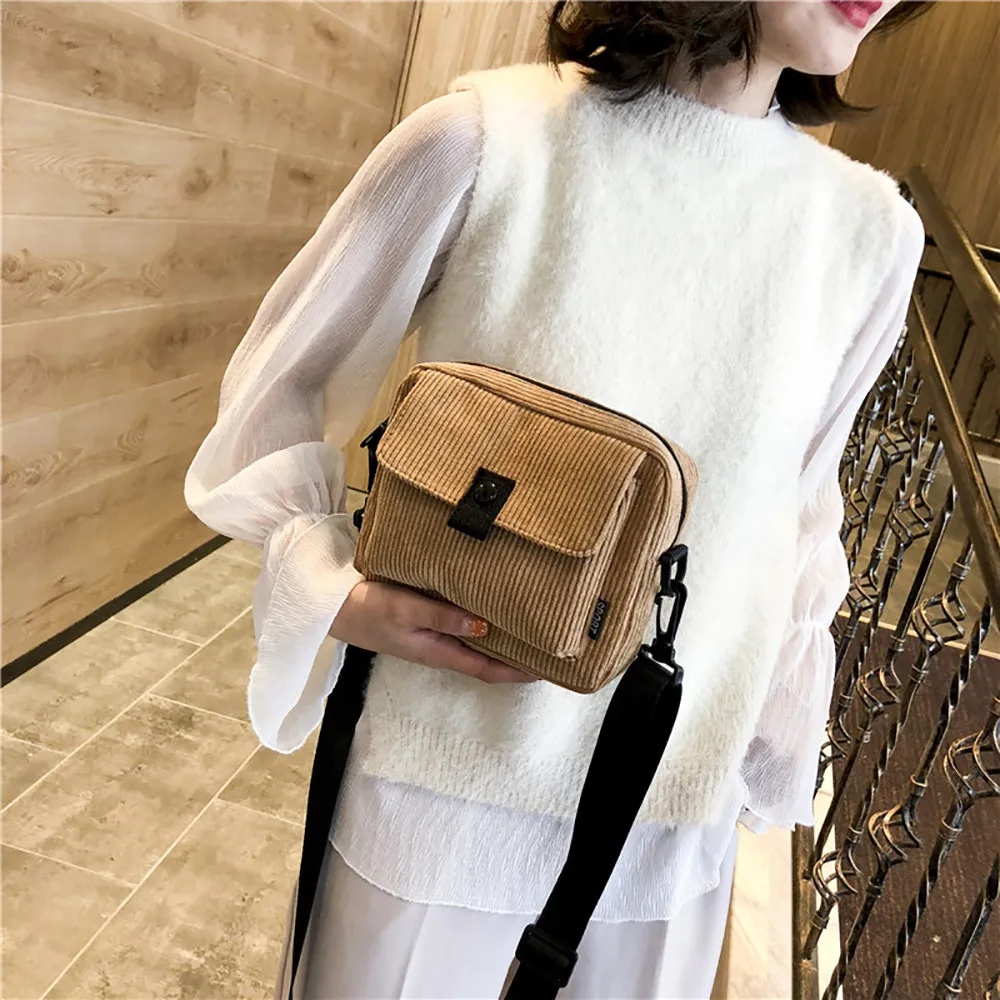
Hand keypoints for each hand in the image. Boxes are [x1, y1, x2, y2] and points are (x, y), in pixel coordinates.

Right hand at [330, 580, 535, 683]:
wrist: (329, 606)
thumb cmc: (366, 608)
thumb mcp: (406, 610)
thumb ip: (444, 618)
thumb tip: (485, 628)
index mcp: (437, 652)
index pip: (485, 669)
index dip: (515, 672)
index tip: (546, 670)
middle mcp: (437, 648)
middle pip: (483, 658)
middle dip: (514, 657)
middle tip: (546, 646)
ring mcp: (429, 636)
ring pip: (473, 642)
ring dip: (499, 639)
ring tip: (527, 628)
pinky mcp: (421, 622)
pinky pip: (459, 627)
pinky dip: (479, 623)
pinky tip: (489, 608)